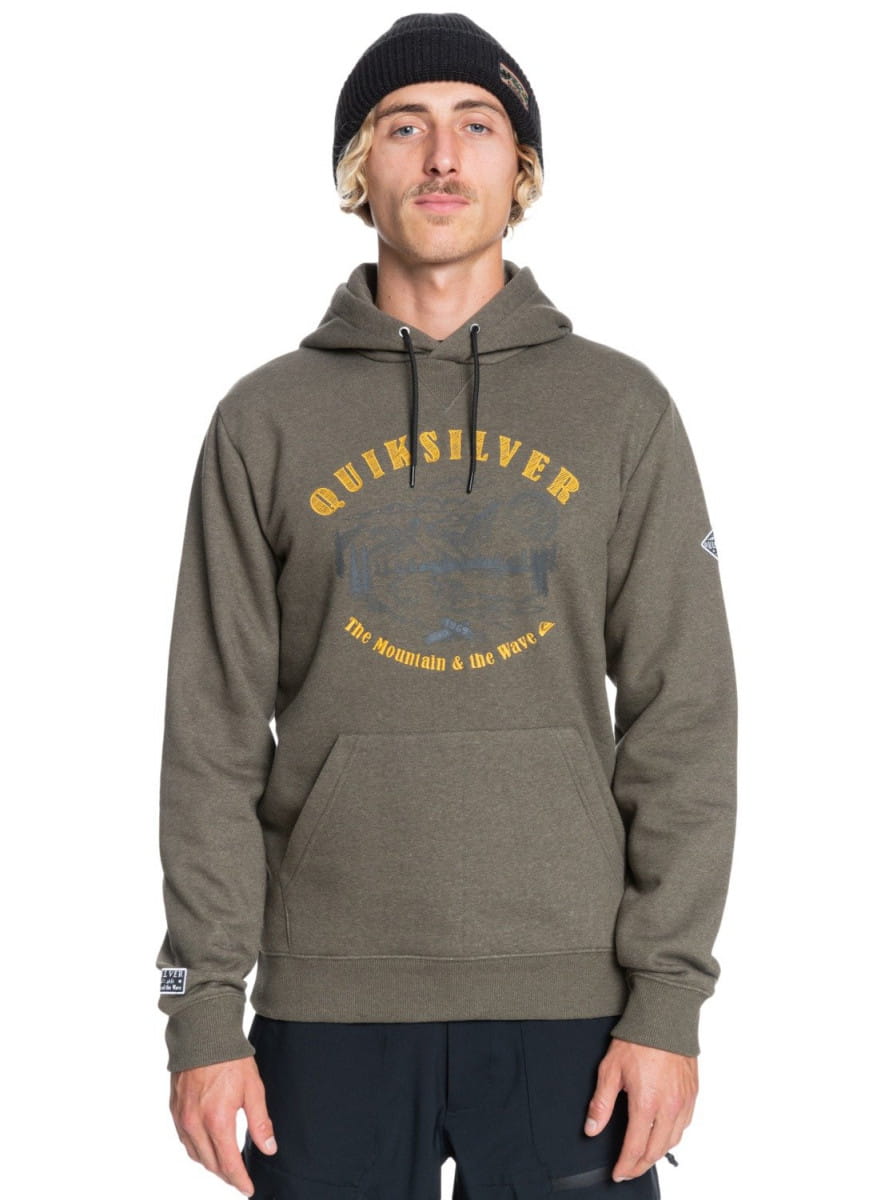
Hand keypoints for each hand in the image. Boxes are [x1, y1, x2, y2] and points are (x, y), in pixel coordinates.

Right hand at [170, 1055, 276, 1196]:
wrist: (204, 1034)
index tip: (249, 1189)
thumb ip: (260, 1122)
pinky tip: (207, 1148)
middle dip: (227, 1175)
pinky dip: (197, 1150)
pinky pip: (185, 1141)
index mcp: (217, 1121)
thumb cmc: (231, 1058)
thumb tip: (268, 1149)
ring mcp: (182, 1118)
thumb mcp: (253, 1089)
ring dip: (211, 1165)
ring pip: (195, 1155)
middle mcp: (195, 1124)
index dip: (240, 1180)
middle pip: (211, 1164)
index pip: (229, 1164)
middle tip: (240, 1179)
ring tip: (226, 1167)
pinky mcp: (174, 1110)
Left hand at [583, 1037, 696, 1182]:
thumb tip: (592, 1128)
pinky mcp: (692, 1095)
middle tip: (628, 1170)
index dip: (625, 1165)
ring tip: (643, 1157)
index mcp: (646, 1103)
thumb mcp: (610, 1070)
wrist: (664, 1018)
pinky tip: (663, 1135)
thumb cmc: (638, 1040)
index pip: (635, 1147)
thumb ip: (601, 1102)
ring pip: (672, 1142)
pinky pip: (684, 1126)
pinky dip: (672, 1137)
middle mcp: (669, 1107)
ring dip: (657, 1154)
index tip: (618, 1173)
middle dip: (640, 1166)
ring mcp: (683, 1102)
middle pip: (655, 1151)